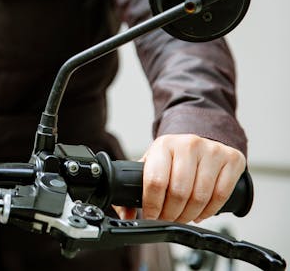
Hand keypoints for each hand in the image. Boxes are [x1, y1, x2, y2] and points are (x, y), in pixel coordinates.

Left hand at [115, 134, 245, 222]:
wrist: (201, 140)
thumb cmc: (174, 157)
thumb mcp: (152, 164)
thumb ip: (135, 187)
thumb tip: (126, 214)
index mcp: (163, 145)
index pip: (155, 180)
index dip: (153, 205)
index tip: (152, 216)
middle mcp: (188, 145)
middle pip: (179, 192)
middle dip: (171, 214)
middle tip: (168, 219)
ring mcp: (212, 151)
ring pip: (200, 196)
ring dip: (189, 215)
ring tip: (183, 217)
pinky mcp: (232, 160)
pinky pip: (221, 195)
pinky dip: (209, 211)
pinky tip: (200, 213)